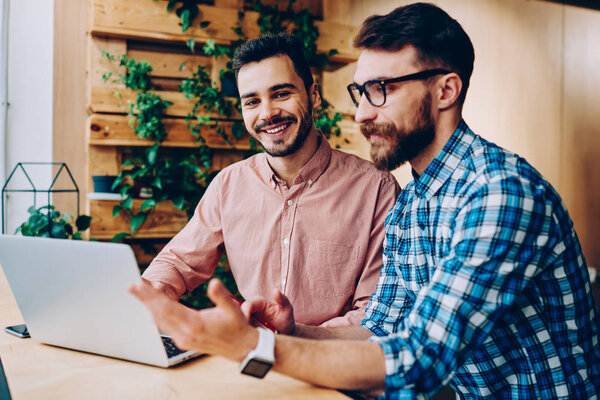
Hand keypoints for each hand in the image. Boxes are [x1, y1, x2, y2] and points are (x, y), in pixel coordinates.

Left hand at [129, 278, 257, 361]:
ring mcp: (183, 339)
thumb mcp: (233, 309)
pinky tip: (152, 307)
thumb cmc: (237, 327)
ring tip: (139, 293)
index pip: (167, 307)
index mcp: (195, 324)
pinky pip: (165, 326)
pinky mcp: (183, 341)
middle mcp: (185, 334)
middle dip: (144, 299)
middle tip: (132, 286)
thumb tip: (214, 283)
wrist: (241, 348)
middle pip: (158, 314)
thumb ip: (221, 296)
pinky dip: (156, 315)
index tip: (139, 286)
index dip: (151, 296)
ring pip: (160, 321)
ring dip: (148, 307)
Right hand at [241, 288, 294, 334]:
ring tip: (255, 337)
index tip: (249, 326)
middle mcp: (252, 308)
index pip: (248, 305)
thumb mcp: (287, 309)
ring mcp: (249, 317)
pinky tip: (253, 339)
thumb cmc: (286, 319)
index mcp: (260, 302)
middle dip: (244, 323)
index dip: (246, 314)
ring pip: (240, 322)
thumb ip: (282, 300)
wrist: (286, 332)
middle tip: (252, 334)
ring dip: (245, 330)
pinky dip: (246, 334)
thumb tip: (276, 290)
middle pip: (240, 314)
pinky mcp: (247, 325)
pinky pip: (242, 329)